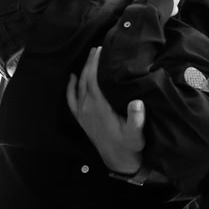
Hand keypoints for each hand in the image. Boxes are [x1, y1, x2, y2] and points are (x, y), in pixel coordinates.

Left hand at [66, 47, 145, 173]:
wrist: (118, 160)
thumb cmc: (129, 144)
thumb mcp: (136, 132)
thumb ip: (136, 118)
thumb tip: (137, 102)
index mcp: (99, 107)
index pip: (94, 80)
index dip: (96, 64)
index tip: (101, 50)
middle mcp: (87, 108)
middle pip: (85, 79)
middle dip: (90, 62)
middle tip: (97, 48)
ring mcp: (82, 113)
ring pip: (78, 86)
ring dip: (83, 71)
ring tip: (89, 57)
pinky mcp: (81, 119)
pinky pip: (71, 99)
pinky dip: (70, 87)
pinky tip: (72, 78)